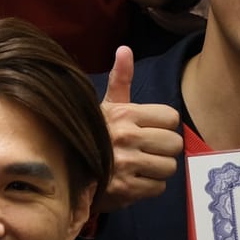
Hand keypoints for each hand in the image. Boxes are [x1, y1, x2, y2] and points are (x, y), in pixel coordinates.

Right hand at [94, 46, 182, 213]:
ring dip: (158, 169)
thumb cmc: (93, 135)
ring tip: (141, 166)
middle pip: (174, 144)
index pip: (171, 117)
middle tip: (148, 151)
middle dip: (164, 149)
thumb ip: (121, 79)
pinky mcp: (126, 190)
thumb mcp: (106, 106)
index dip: (164, 125)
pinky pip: (159, 187)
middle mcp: (127, 137)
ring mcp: (127, 165)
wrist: (65, 171)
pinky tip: (135, 180)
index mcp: (126, 114)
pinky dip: (150, 187)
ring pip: (169, 167)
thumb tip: (125, 49)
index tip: (150, 130)